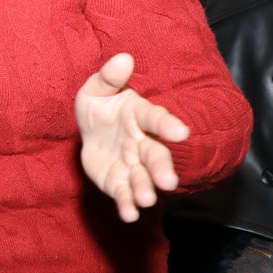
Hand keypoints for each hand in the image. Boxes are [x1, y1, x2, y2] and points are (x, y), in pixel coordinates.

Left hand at [75, 53, 190, 221]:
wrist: (91, 134)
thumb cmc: (99, 108)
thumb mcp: (96, 89)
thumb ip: (108, 77)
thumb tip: (123, 58)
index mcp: (139, 116)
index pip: (156, 119)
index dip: (168, 125)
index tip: (181, 132)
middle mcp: (141, 142)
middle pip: (155, 155)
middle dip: (162, 168)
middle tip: (167, 181)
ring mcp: (133, 164)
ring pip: (143, 178)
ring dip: (146, 189)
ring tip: (146, 199)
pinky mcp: (120, 182)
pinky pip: (125, 194)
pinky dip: (127, 205)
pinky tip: (129, 215)